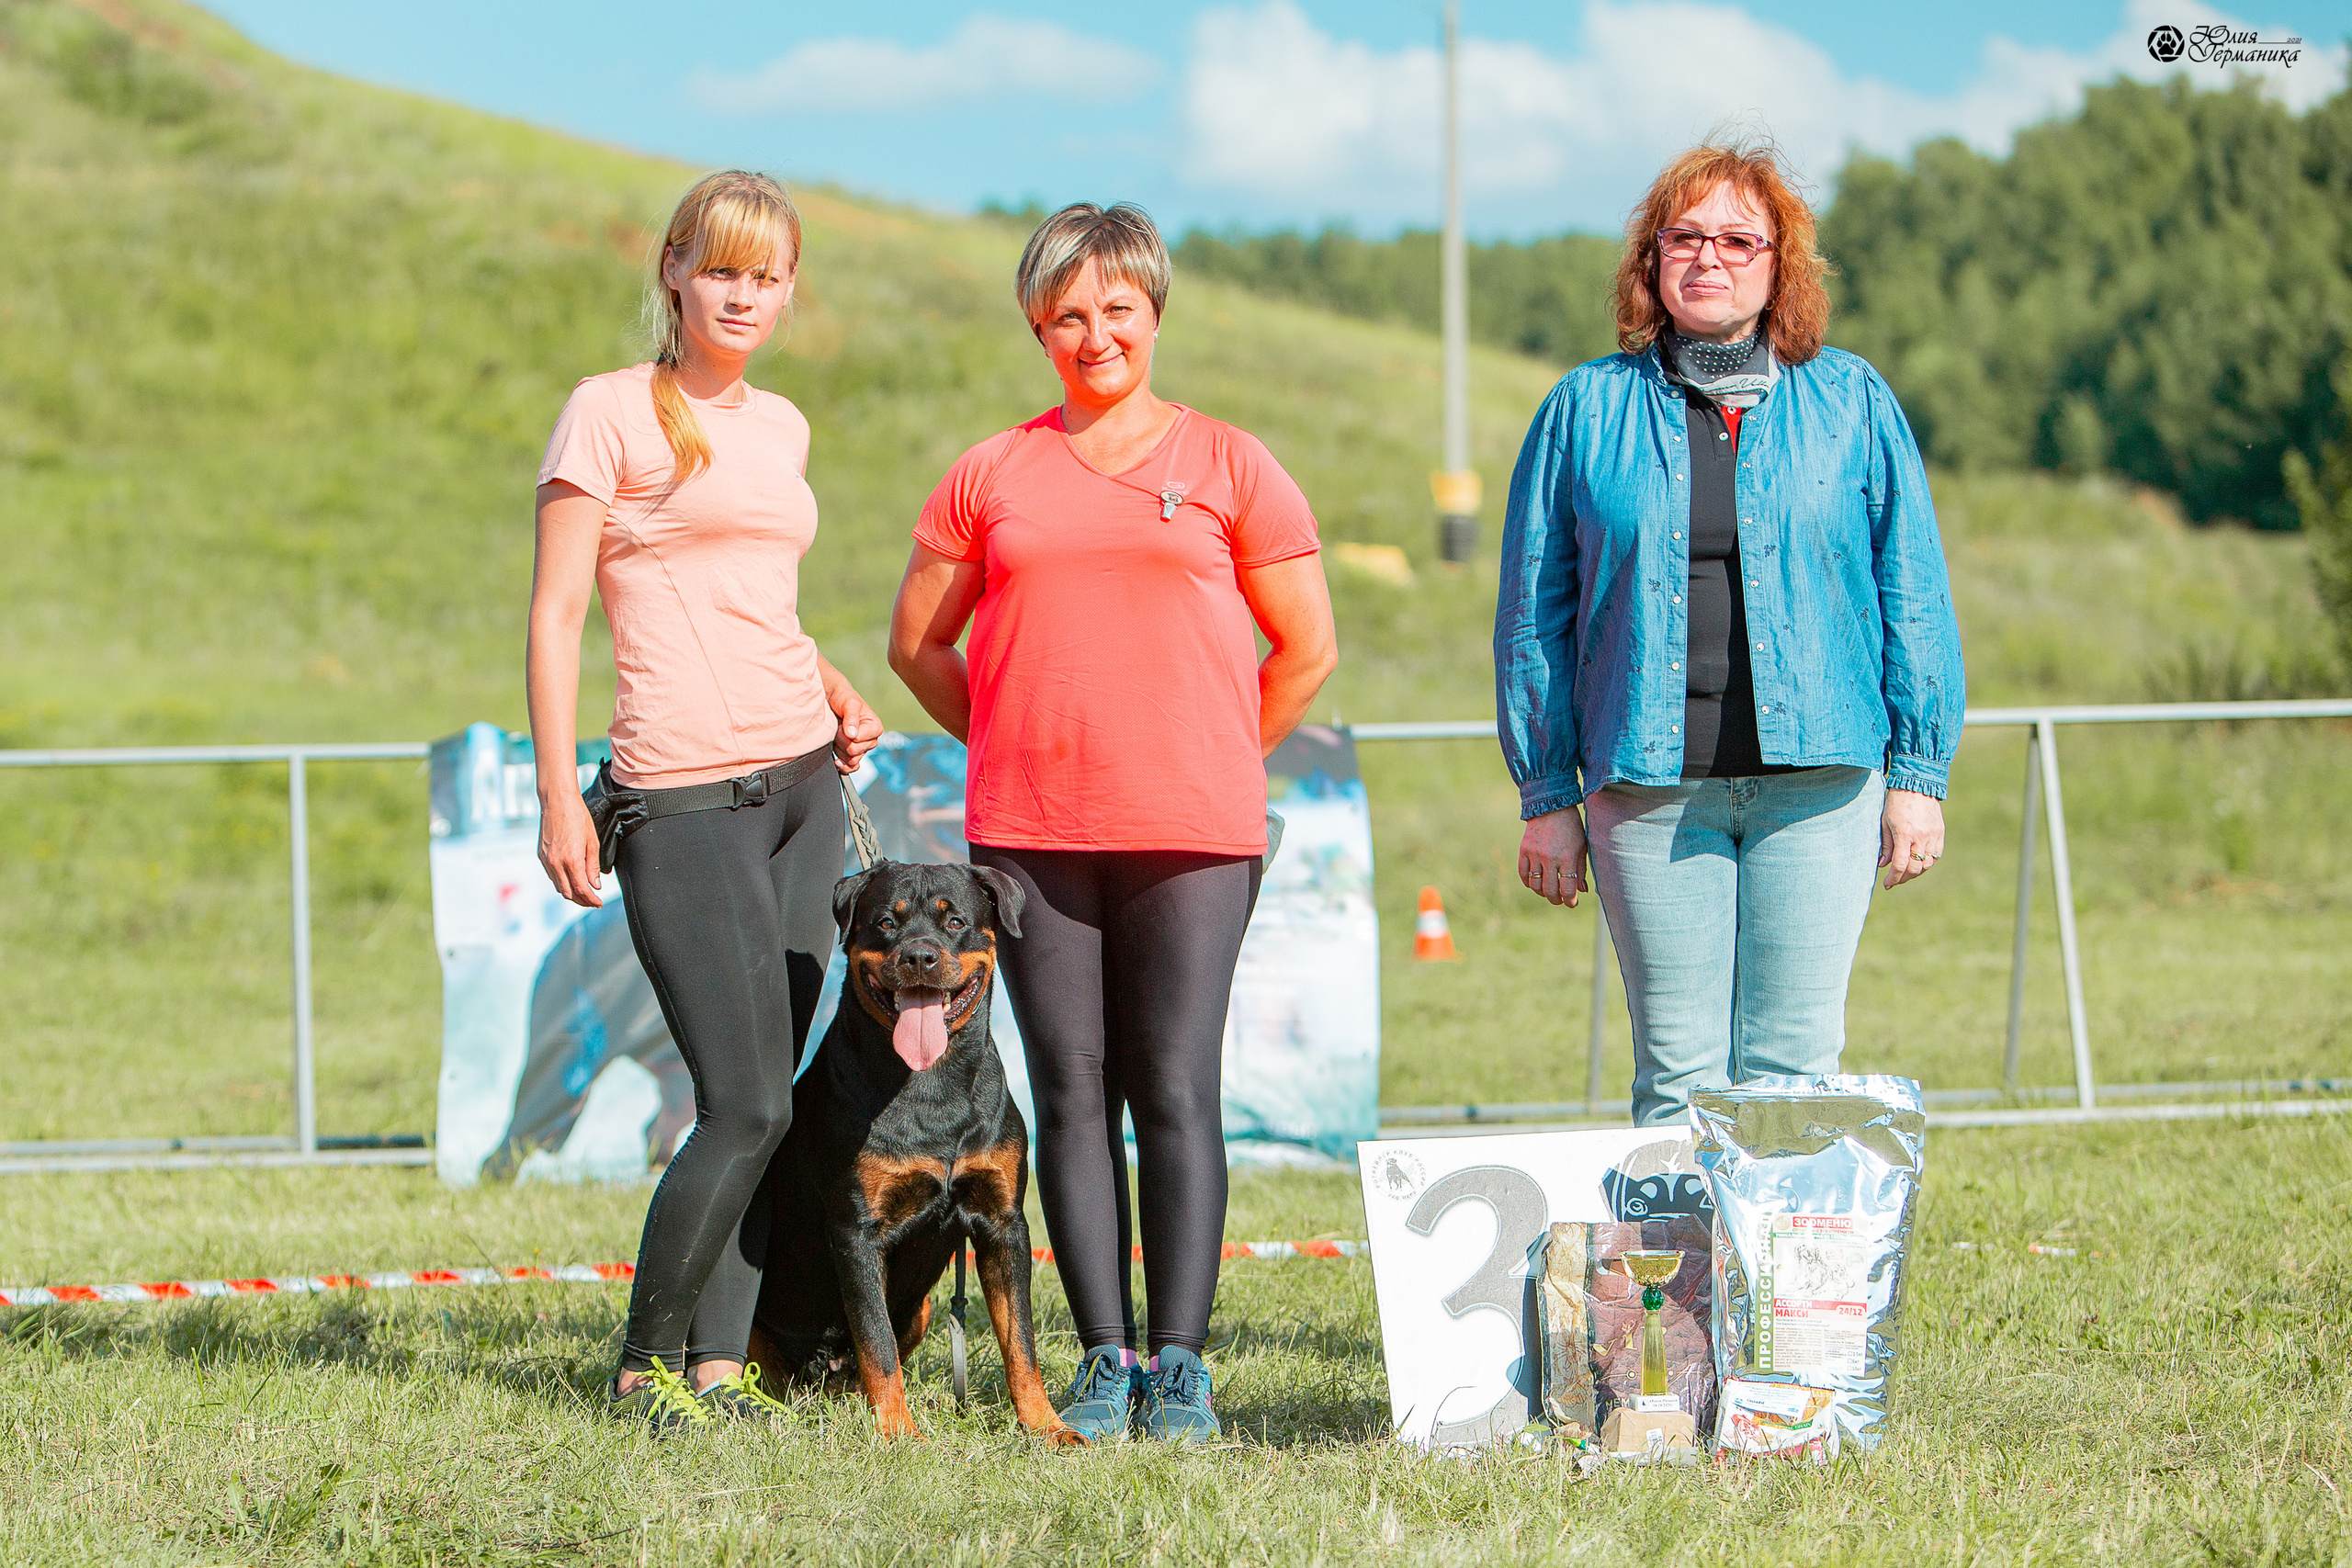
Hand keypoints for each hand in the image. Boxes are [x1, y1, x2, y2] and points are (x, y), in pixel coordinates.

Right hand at [538, 791, 604, 908]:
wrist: (557, 801)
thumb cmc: (577, 817)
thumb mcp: (592, 841)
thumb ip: (593, 866)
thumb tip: (595, 885)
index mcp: (571, 859)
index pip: (581, 889)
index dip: (591, 900)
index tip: (598, 903)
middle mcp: (556, 863)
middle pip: (568, 893)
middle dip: (581, 900)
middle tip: (592, 901)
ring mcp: (546, 860)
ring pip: (558, 887)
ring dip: (571, 893)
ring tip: (583, 893)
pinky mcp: (541, 856)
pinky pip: (551, 876)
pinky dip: (561, 882)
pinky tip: (570, 880)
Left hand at [833, 687, 883, 772]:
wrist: (833, 699)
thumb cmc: (843, 698)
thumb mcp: (849, 703)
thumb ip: (851, 717)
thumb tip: (853, 735)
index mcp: (875, 728)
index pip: (857, 741)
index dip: (844, 734)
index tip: (841, 723)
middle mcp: (871, 740)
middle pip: (853, 752)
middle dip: (841, 741)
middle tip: (837, 728)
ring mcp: (862, 748)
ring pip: (851, 760)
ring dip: (840, 750)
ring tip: (837, 736)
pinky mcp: (853, 754)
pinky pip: (852, 768)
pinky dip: (844, 766)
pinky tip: (837, 760)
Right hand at [1519, 807, 1589, 906]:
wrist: (1551, 806)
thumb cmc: (1571, 827)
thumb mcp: (1581, 847)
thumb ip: (1580, 870)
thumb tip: (1582, 891)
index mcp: (1567, 857)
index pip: (1567, 889)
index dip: (1570, 901)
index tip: (1571, 903)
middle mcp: (1550, 857)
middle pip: (1550, 890)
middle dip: (1556, 900)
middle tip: (1560, 900)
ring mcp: (1535, 854)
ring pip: (1535, 885)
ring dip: (1542, 893)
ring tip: (1548, 891)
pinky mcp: (1524, 850)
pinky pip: (1523, 874)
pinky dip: (1529, 882)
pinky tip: (1535, 883)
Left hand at [1880, 788, 1944, 889]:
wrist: (1917, 784)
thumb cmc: (1896, 802)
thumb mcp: (1885, 823)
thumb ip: (1885, 845)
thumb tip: (1884, 865)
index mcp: (1904, 834)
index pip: (1900, 865)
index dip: (1894, 878)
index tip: (1887, 884)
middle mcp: (1921, 837)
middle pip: (1916, 868)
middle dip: (1904, 878)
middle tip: (1895, 881)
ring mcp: (1933, 835)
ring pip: (1927, 864)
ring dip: (1916, 872)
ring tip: (1905, 873)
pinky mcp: (1940, 832)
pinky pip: (1936, 855)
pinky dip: (1927, 863)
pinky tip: (1918, 863)